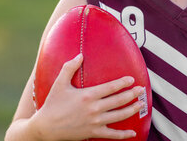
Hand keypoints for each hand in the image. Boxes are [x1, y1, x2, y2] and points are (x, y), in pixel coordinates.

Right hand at [31, 54, 145, 140]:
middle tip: (141, 90)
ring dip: (132, 110)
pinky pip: (112, 134)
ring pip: (119, 116)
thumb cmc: (52, 104)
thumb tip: (80, 55)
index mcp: (87, 95)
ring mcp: (95, 122)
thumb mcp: (59, 83)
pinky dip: (123, 135)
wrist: (45, 128)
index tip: (132, 79)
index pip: (110, 87)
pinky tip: (133, 133)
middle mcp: (93, 109)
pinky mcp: (93, 133)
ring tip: (141, 104)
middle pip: (119, 101)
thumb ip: (69, 67)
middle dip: (132, 94)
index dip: (123, 83)